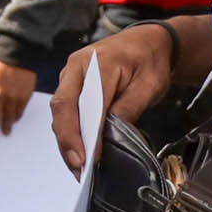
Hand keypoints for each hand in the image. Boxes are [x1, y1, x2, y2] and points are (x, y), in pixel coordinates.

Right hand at [54, 28, 176, 169]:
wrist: (147, 43)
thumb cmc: (149, 60)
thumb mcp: (150, 84)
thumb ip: (130, 107)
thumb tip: (110, 135)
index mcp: (96, 62)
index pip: (81, 102)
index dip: (81, 133)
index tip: (89, 157)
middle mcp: (75, 68)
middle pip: (62, 108)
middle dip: (67, 142)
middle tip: (79, 169)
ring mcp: (71, 77)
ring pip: (61, 113)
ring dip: (67, 141)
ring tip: (79, 167)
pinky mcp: (72, 87)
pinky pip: (67, 113)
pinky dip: (71, 133)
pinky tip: (80, 151)